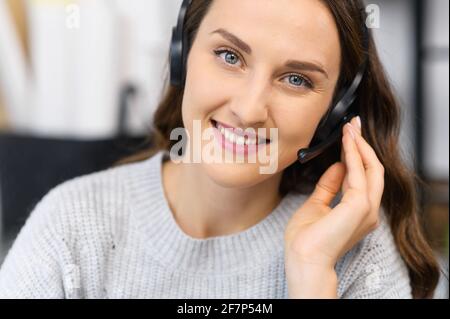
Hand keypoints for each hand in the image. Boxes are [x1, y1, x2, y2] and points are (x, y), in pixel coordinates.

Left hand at [284, 116, 384, 297]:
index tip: (348, 136)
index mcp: (359, 212)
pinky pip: (359, 173)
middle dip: (363, 145)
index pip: (363, 177)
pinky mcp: (359, 206)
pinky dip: (353, 154)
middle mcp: (369, 210)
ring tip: (350, 128)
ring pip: (371, 168)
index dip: (356, 155)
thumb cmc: (306, 239)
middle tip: (353, 125)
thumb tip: (337, 166)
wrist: (303, 258)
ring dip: (359, 146)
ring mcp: (367, 209)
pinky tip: (346, 141)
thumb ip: (329, 186)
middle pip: (373, 170)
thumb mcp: (317, 204)